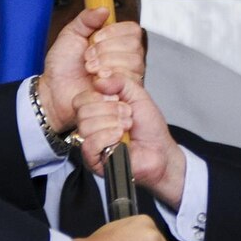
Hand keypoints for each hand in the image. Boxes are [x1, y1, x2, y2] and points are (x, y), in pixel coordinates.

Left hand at [38, 9, 145, 131]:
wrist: (54, 91)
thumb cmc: (62, 66)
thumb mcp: (71, 34)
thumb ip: (86, 19)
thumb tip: (104, 9)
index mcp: (115, 42)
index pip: (132, 30)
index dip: (115, 32)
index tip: (95, 38)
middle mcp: (126, 58)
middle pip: (134, 45)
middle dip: (107, 49)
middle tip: (88, 57)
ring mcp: (127, 76)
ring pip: (134, 62)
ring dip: (107, 63)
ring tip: (90, 69)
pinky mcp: (125, 93)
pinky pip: (130, 81)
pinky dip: (111, 78)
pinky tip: (97, 81)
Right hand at [75, 75, 184, 206]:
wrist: (160, 149)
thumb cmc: (149, 126)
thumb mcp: (137, 94)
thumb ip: (119, 81)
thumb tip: (98, 79)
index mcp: (95, 110)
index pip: (80, 99)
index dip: (99, 97)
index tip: (119, 100)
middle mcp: (90, 126)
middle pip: (82, 112)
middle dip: (110, 110)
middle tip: (128, 115)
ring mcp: (90, 144)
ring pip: (85, 127)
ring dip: (112, 123)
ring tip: (127, 126)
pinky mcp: (94, 161)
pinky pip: (89, 145)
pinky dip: (106, 137)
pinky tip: (120, 138)